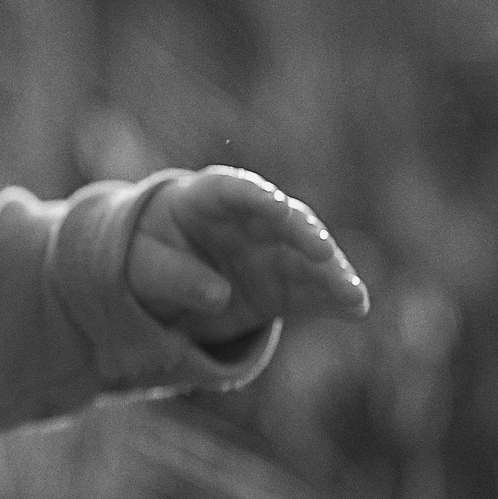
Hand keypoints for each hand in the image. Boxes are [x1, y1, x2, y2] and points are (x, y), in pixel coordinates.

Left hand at [127, 167, 367, 346]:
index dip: (255, 196)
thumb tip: (216, 295)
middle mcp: (248, 219)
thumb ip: (171, 273)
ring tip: (351, 294)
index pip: (231, 189)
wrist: (156, 280)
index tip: (277, 207)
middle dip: (304, 233)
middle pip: (282, 220)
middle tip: (321, 251)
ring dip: (331, 273)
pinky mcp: (283, 285)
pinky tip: (356, 308)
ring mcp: (271, 250)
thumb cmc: (145, 256)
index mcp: (205, 198)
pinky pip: (312, 290)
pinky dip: (333, 298)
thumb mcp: (141, 263)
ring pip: (307, 256)